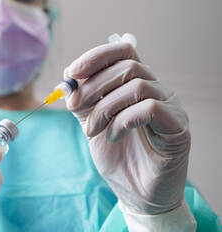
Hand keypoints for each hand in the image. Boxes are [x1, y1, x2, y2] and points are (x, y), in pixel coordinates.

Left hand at [65, 42, 190, 214]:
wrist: (136, 193)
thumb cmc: (117, 157)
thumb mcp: (92, 124)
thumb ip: (83, 103)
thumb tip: (67, 80)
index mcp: (136, 84)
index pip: (123, 51)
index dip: (96, 56)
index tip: (71, 72)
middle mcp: (156, 89)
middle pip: (128, 65)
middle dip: (93, 85)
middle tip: (73, 105)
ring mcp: (170, 106)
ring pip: (137, 85)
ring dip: (105, 107)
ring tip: (91, 130)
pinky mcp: (178, 126)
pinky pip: (150, 108)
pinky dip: (123, 120)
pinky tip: (114, 137)